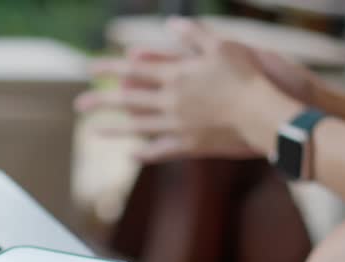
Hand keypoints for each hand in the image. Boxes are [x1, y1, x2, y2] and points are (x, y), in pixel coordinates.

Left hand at [76, 18, 274, 162]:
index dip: (111, 68)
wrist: (264, 113)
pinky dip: (145, 152)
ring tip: (94, 131)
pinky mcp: (191, 145)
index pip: (135, 69)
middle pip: (129, 99)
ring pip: (139, 127)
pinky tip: (131, 154)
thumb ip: (194, 35)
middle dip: (101, 100)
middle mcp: (171, 101)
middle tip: (79, 103)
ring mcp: (178, 125)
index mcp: (176, 75)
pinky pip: (162, 149)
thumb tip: (172, 24)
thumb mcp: (223, 45)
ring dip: (115, 129)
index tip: (89, 68)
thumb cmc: (248, 76)